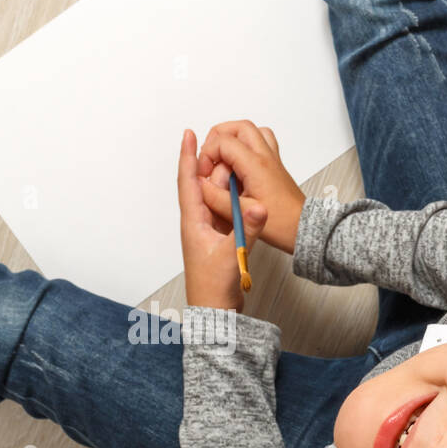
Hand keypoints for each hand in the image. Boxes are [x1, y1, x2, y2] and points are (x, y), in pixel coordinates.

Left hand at [178, 128, 266, 310]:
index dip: (187, 157)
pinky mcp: (222, 240)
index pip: (188, 182)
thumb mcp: (232, 257)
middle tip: (224, 145)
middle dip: (213, 163)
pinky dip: (235, 199)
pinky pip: (227, 211)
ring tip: (236, 164)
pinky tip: (244, 192)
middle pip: (204, 185)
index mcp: (193, 223)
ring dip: (225, 181)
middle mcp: (199, 223)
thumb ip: (248, 231)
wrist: (216, 313)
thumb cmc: (214, 288)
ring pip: (217, 198)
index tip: (188, 134)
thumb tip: (259, 207)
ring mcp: (210, 232)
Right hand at [197, 120, 305, 254]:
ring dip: (233, 137)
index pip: (224, 142)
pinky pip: (260, 141)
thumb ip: (216, 197)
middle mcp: (265, 157)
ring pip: (251, 131)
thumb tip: (199, 185)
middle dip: (217, 138)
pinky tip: (238, 163)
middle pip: (238, 127)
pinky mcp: (274, 165)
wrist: (302, 228)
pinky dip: (246, 144)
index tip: (204, 173)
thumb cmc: (281, 223)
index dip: (207, 154)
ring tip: (221, 157)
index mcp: (256, 166)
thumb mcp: (241, 214)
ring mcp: (272, 158)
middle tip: (209, 158)